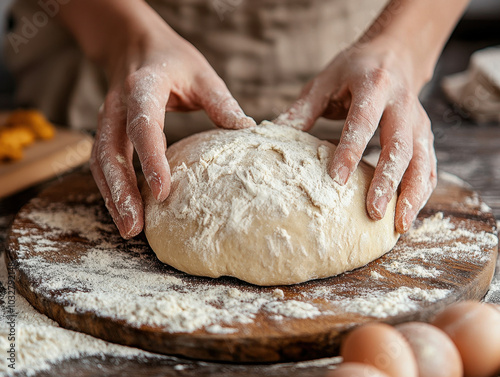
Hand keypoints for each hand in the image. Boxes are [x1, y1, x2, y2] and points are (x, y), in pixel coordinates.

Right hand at [90, 16, 254, 238]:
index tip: (162, 191)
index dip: (151, 159)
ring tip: (128, 229)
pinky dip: (111, 189)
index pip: (143, 126)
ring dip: (112, 198)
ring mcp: (107, 120)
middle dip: (121, 192)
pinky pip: (102, 164)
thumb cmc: (171, 60)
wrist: (134, 44)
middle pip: (110, 152)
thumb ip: (221, 101)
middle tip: (134, 227)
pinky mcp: (107, 132)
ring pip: (100, 163)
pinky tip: (124, 211)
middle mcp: (117, 107)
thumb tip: (247, 129)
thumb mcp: (201, 73)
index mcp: (143, 88)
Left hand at [276, 38, 436, 232]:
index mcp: (373, 86)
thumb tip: (271, 134)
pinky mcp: (425, 134)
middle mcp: (402, 104)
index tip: (336, 180)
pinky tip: (409, 213)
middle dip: (387, 181)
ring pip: (421, 160)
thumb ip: (302, 110)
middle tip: (372, 212)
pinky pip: (429, 166)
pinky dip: (422, 191)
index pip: (362, 122)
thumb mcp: (324, 82)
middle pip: (399, 146)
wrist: (395, 52)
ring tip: (398, 224)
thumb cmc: (353, 70)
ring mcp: (419, 121)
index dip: (350, 151)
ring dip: (412, 194)